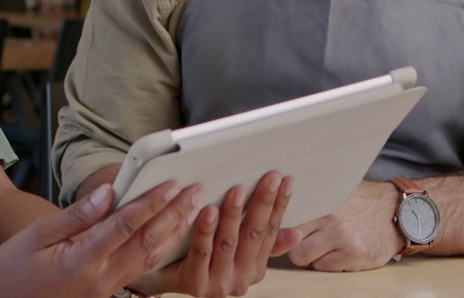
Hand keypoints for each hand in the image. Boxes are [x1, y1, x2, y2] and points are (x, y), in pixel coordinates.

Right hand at [0, 181, 202, 297]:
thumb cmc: (12, 267)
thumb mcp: (37, 235)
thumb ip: (76, 215)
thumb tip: (108, 192)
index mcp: (81, 261)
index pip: (127, 226)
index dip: (153, 202)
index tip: (174, 183)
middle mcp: (99, 279)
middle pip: (147, 242)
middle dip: (175, 214)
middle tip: (197, 191)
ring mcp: (104, 290)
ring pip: (149, 259)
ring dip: (174, 232)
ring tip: (194, 209)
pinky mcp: (105, 294)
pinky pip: (140, 272)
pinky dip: (160, 252)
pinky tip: (172, 236)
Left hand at [135, 171, 299, 297]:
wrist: (166, 276)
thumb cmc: (202, 256)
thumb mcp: (237, 249)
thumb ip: (264, 242)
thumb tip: (297, 235)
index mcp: (254, 268)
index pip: (271, 231)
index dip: (279, 205)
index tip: (285, 181)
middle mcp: (241, 280)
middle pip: (254, 234)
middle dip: (263, 203)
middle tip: (269, 178)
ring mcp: (219, 284)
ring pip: (228, 242)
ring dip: (233, 215)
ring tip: (237, 191)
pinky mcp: (195, 284)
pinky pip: (201, 252)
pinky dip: (205, 230)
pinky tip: (207, 211)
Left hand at [286, 180, 403, 271]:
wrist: (397, 212)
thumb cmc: (364, 199)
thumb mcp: (339, 188)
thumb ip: (313, 194)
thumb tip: (280, 191)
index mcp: (326, 202)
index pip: (289, 219)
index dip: (280, 226)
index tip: (275, 228)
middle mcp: (333, 223)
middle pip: (293, 245)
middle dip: (292, 243)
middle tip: (299, 237)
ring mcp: (344, 243)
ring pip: (306, 259)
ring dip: (309, 253)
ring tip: (320, 242)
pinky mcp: (354, 259)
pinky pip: (325, 267)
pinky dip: (327, 261)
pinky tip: (336, 249)